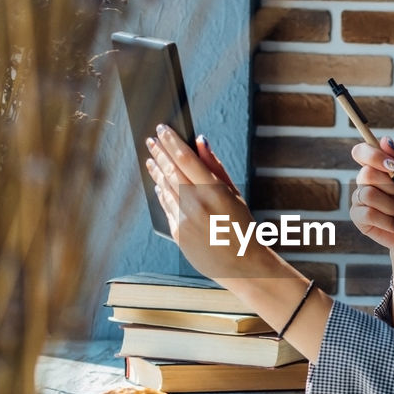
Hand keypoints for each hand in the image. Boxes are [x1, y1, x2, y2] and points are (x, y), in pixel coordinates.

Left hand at [145, 127, 260, 279]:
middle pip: (171, 170)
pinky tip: (159, 184)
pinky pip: (166, 207)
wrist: (242, 265)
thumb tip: (200, 141)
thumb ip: (215, 166)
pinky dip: (161, 193)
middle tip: (151, 139)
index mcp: (214, 191)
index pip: (186, 158)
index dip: (171, 141)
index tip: (162, 128)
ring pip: (164, 188)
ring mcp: (184, 220)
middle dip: (159, 152)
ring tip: (151, 158)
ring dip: (156, 171)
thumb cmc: (242, 227)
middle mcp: (196, 204)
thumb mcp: (234, 194)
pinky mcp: (177, 233)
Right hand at [349, 136, 393, 281]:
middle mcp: (367, 183)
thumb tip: (385, 139)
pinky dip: (386, 220)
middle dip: (390, 186)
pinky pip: (366, 213)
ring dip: (390, 205)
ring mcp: (361, 200)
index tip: (392, 166)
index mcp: (379, 170)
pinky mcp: (359, 219)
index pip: (362, 152)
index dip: (373, 155)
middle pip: (365, 173)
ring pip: (367, 194)